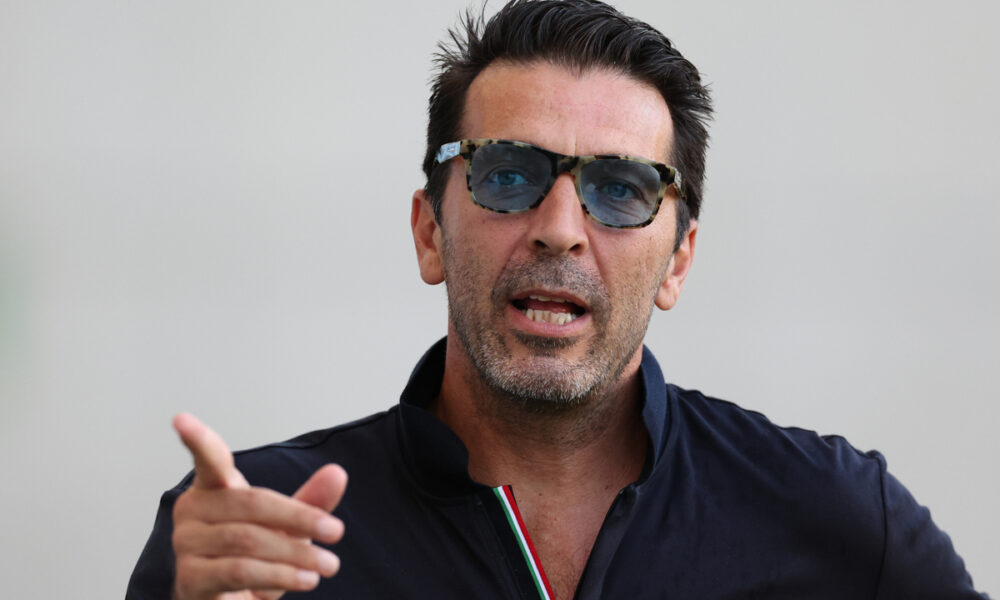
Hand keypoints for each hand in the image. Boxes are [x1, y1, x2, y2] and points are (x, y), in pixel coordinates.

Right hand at [170, 413, 346, 599]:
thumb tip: (338, 473)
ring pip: (248, 540)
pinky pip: (240, 571)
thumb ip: (310, 502)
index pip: (208, 460)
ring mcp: (186, 545)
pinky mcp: (190, 579)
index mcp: (214, 489)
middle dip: (299, 518)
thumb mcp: (288, 529)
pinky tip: (306, 579)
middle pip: (250, 503)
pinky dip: (280, 575)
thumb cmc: (255, 559)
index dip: (198, 439)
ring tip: (327, 564)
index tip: (181, 419)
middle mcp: (192, 511)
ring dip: (296, 554)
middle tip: (336, 531)